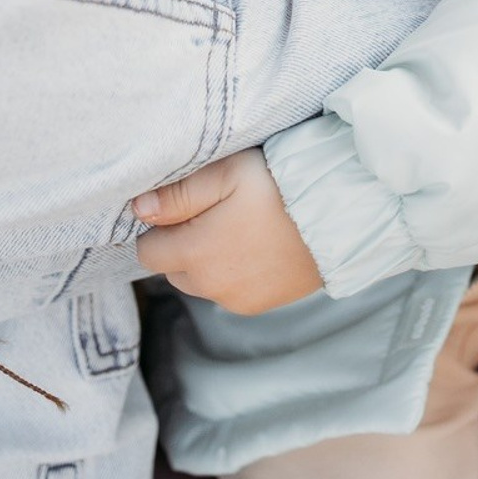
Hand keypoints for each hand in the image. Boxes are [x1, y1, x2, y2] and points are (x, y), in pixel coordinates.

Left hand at [133, 150, 322, 314]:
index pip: (147, 251)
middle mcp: (210, 286)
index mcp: (194, 254)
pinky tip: (257, 245)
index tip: (184, 206)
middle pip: (173, 268)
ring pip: (201, 281)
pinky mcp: (261, 305)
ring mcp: (237, 300)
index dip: (160, 226)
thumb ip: (177, 193)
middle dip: (183, 243)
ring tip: (239, 226)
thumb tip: (138, 208)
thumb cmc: (280, 186)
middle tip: (215, 211)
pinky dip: (234, 272)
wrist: (339, 215)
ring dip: (208, 260)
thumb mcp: (226, 173)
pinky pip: (230, 291)